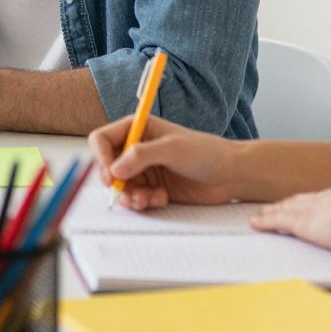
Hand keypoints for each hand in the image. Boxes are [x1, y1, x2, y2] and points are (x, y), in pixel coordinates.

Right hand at [88, 114, 243, 209]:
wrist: (230, 174)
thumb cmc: (206, 152)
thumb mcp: (173, 149)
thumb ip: (141, 155)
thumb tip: (114, 169)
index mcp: (138, 129)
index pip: (103, 139)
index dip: (100, 157)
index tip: (110, 175)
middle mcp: (137, 149)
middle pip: (107, 166)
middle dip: (116, 183)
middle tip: (129, 194)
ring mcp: (144, 170)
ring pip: (121, 186)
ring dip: (130, 196)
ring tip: (147, 200)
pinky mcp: (152, 188)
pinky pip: (135, 198)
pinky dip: (144, 202)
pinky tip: (162, 199)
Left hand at [249, 181, 330, 255]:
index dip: (327, 200)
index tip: (323, 201)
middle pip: (310, 198)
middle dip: (298, 202)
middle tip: (286, 204)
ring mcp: (317, 207)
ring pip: (291, 207)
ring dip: (277, 211)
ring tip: (266, 213)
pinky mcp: (302, 222)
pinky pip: (278, 221)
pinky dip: (266, 222)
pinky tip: (256, 223)